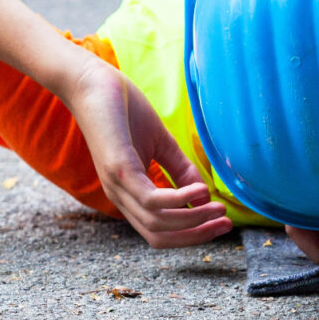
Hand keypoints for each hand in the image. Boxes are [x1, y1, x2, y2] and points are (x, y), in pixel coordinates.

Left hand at [63, 55, 231, 248]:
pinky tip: (201, 190)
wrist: (91, 83)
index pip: (160, 231)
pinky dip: (179, 201)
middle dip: (196, 235)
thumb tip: (204, 195)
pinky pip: (151, 199)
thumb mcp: (160, 143)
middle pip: (160, 236)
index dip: (192, 234)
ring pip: (157, 223)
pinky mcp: (118, 170)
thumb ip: (180, 169)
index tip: (222, 223)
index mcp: (129, 194)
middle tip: (226, 224)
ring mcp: (118, 186)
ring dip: (193, 220)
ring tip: (218, 208)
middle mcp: (121, 197)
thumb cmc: (123, 111)